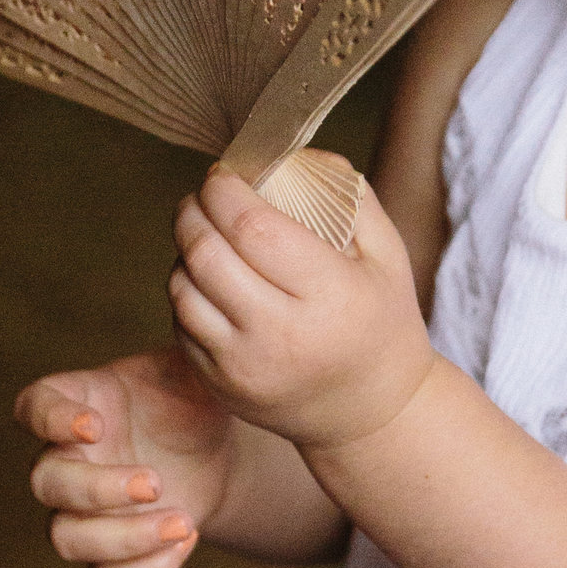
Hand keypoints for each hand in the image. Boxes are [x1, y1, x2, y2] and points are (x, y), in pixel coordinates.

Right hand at [16, 346, 235, 567]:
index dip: (51, 419)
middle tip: (155, 481)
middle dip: (97, 489)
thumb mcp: (192, 369)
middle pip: (47, 484)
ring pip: (68, 539)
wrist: (217, 446)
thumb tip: (194, 321)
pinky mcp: (113, 552)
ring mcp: (84, 511)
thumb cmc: (191, 396)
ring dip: (121, 537)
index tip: (95, 423)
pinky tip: (186, 539)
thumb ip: (182, 354)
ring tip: (181, 522)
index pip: (33, 407)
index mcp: (75, 403)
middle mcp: (68, 459)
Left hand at [168, 171, 432, 451]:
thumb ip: (347, 196)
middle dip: (193, 211)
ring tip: (204, 234)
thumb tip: (293, 154)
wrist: (373, 413)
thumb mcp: (386, 254)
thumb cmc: (380, 322)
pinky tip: (207, 278)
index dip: (225, 190)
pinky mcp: (220, 387)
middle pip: (207, 254)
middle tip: (201, 196)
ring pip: (182, 288)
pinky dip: (185, 291)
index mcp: (328, 296)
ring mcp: (244, 368)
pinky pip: (180, 323)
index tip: (222, 172)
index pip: (253, 228)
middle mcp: (281, 336)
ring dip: (184, 250)